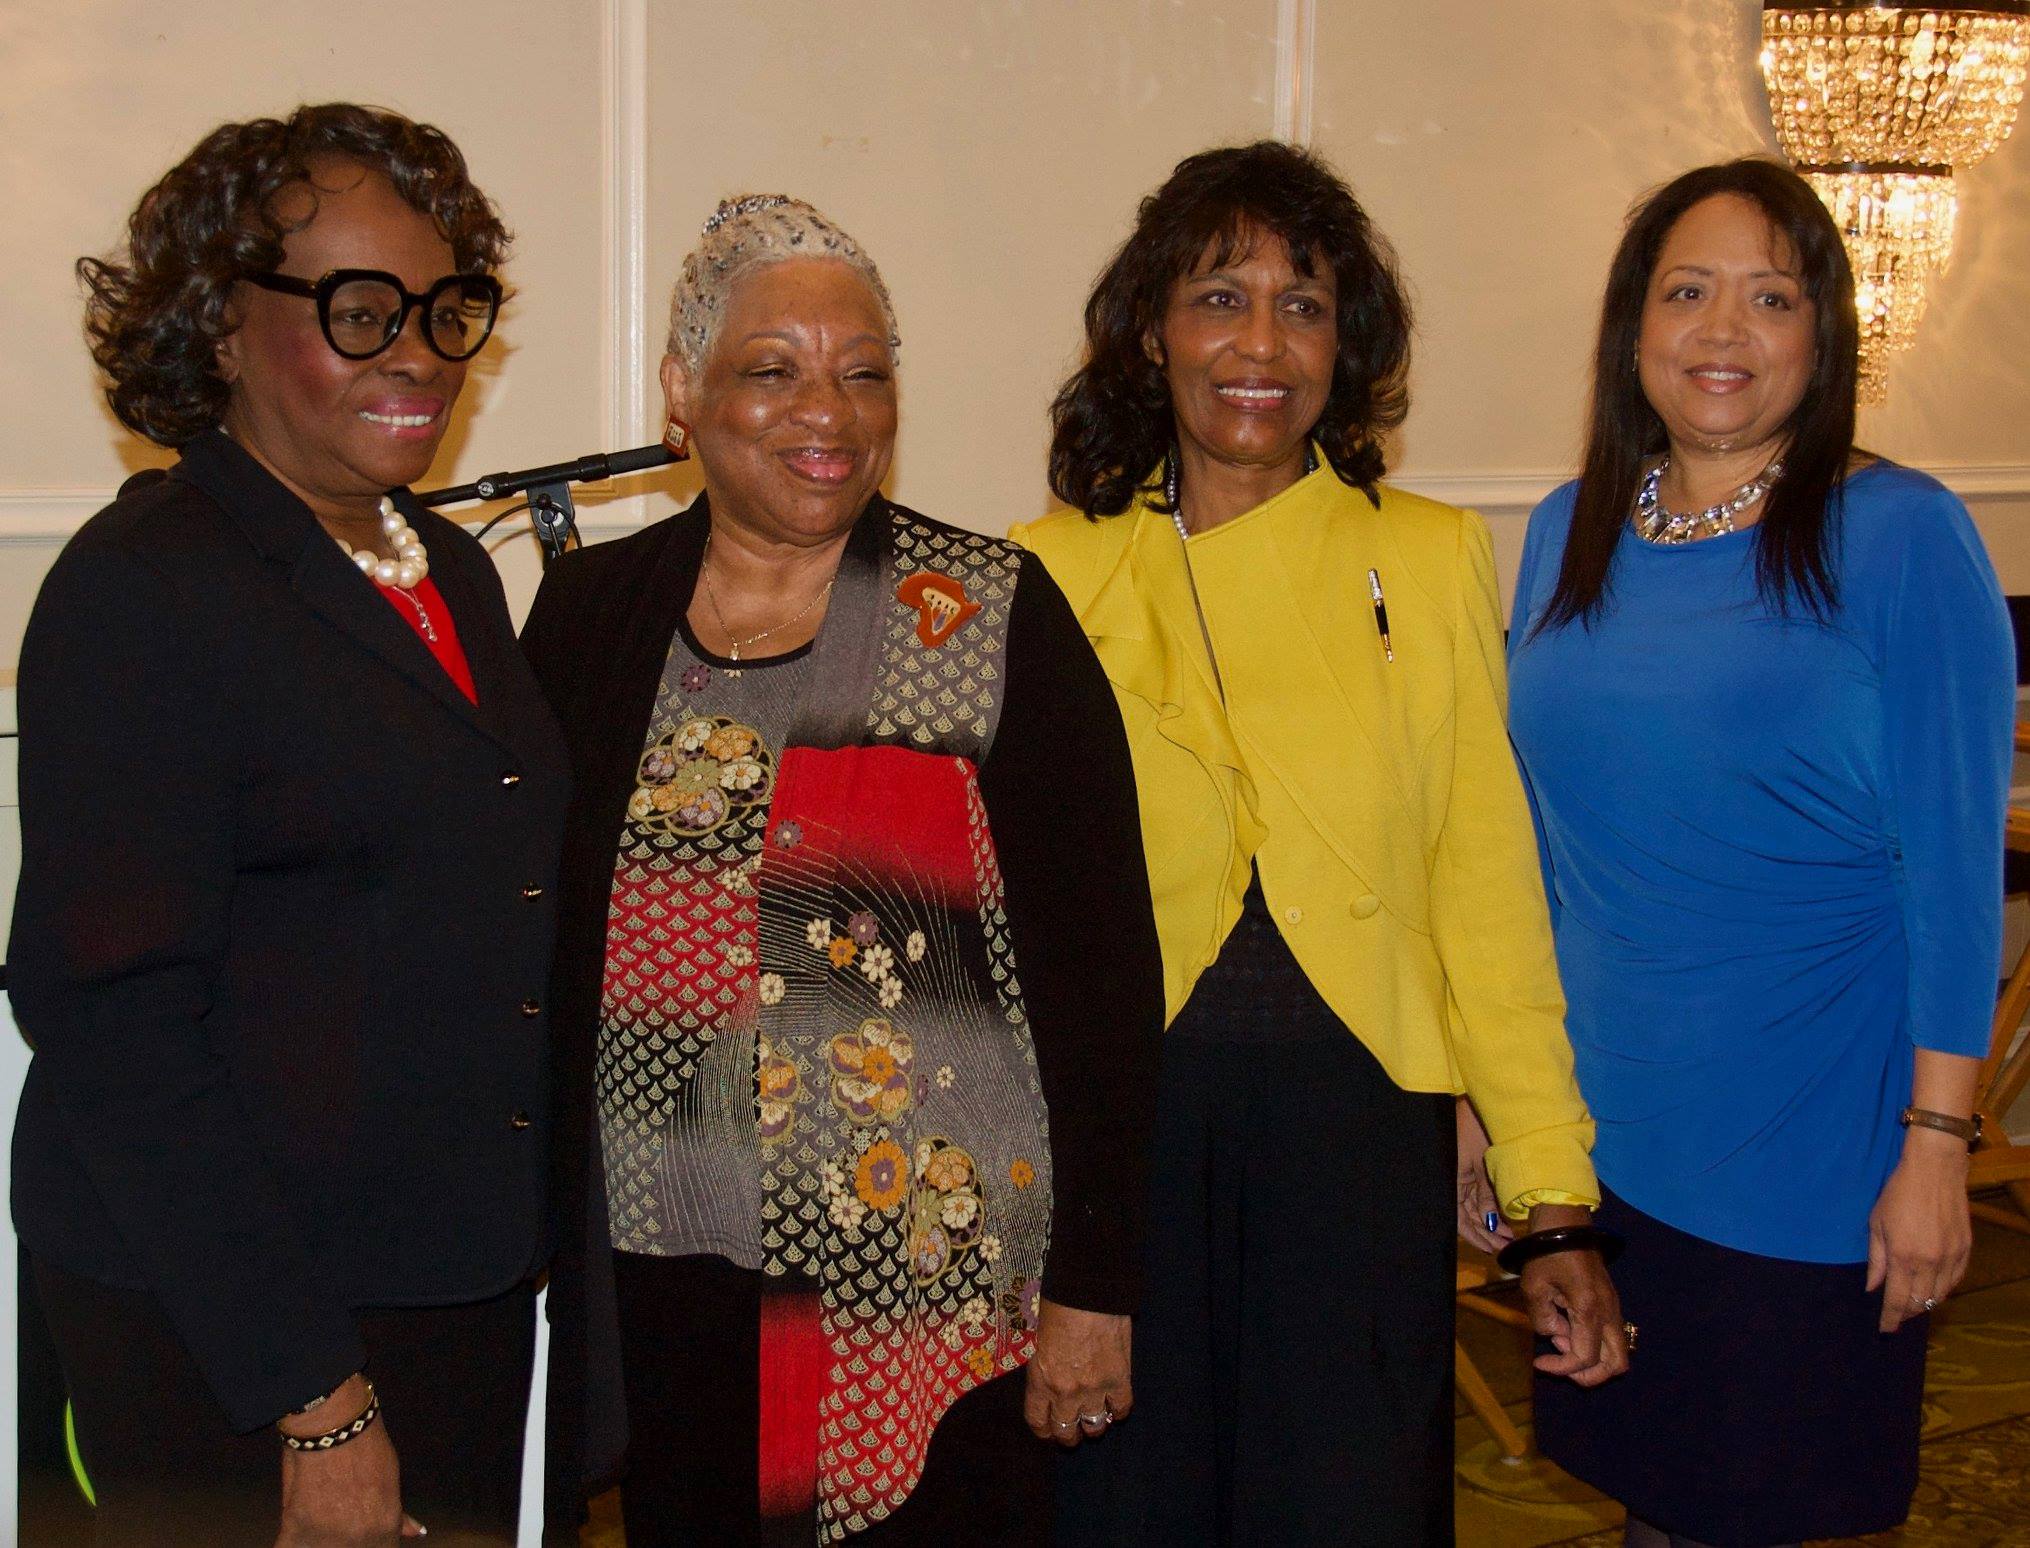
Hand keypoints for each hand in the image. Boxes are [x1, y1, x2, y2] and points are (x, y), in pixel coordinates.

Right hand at [273, 1377, 422, 1546]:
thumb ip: (397, 1514)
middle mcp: (359, 1539)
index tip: (359, 1535)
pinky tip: (292, 1532)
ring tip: (319, 1519)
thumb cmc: (366, 1444)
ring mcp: (327, 1537)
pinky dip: (289, 1542)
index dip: (371, 1544)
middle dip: (345, 1543)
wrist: (335, 1422)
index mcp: (385, 1527)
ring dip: (318, 1542)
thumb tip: (415, 1533)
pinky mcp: (296, 1529)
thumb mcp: (390, 1479)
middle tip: (338, 1518)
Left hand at [1023, 1300, 1131, 1447]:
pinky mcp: (1119, 1380)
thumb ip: (1043, 1364)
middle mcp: (1065, 1392)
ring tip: (1095, 1419)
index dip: (1044, 1430)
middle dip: (1068, 1434)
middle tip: (1073, 1429)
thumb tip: (1050, 1374)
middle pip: (1066, 1431)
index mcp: (1040, 1380)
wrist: (1089, 1294)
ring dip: (1094, 1426)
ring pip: (1095, 1426)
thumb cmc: (1058, 1306)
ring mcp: (1094, 1389)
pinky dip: (1119, 1409)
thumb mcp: (1037, 1338)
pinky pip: (1122, 1408)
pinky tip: (1115, 1403)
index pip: (1038, 1421)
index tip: (1049, 1430)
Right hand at [1454, 1099, 1512, 1253]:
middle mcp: (1455, 1183)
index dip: (1476, 1237)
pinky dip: (1489, 1206)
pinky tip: (1502, 1217)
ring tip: (1508, 1235)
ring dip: (1490, 1222)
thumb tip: (1491, 1223)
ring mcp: (1463, 1175)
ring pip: (1474, 1207)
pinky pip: (1478, 1194)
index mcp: (1453, 1183)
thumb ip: (1486, 1196)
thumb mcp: (1485, 1166)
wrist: (1478, 1102)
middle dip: (1486, 1233)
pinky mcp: (1471, 1168)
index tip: (1494, 1250)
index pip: (1460, 1220)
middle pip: (1468, 1217)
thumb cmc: (1478, 1130)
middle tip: (1506, 1246)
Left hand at [1519, 1204, 1629, 1387]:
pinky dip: (1592, 1343)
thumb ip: (1542, 1320)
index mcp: (1591, 1310)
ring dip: (1591, 1359)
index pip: (1585, 1358)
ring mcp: (1613, 1309)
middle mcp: (1610, 1314)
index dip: (1562, 1368)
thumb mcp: (1534, 1287)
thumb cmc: (1547, 1253)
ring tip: (1561, 1340)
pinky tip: (1566, 1329)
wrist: (1566, 1224)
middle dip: (1588, 1374)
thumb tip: (1554, 1336)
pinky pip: (1609, 1337)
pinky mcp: (1610, 1304)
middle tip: (1560, 1361)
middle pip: (1616, 1365)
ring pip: (1616, 1353)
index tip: (1539, 1362)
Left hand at [1868, 1126, 1972, 1333]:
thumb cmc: (1898, 1194)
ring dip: (1925, 1305)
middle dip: (1905, 1314)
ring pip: (1939, 1295)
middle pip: (1919, 1302)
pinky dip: (1942, 1291)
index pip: (1896, 1299)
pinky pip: (1954, 1281)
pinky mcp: (1965, 1250)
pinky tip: (1933, 1291)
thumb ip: (1875, 1259)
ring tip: (1912, 1307)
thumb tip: (1872, 1287)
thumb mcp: (1876, 1224)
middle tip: (1895, 1317)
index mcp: (1902, 1257)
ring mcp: (1950, 1257)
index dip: (1890, 1318)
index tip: (1884, 1329)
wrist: (1934, 1172)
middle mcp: (1928, 1262)